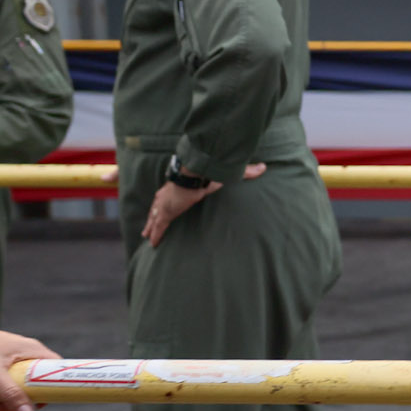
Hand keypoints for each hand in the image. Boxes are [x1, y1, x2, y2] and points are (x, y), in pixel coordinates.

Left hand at [0, 318, 56, 410]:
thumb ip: (10, 393)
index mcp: (32, 352)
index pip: (56, 374)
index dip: (49, 392)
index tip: (32, 407)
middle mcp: (26, 357)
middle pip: (32, 388)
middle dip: (12, 404)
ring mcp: (12, 363)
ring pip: (15, 391)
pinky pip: (2, 388)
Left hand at [142, 162, 265, 246]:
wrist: (194, 174)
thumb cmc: (206, 173)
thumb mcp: (224, 176)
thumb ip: (244, 172)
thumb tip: (263, 167)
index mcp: (180, 186)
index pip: (171, 194)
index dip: (167, 200)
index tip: (167, 203)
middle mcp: (169, 195)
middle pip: (158, 207)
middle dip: (154, 215)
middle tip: (149, 223)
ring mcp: (166, 204)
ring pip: (155, 218)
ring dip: (151, 226)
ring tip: (146, 235)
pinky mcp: (166, 212)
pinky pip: (159, 227)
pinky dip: (156, 235)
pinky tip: (153, 243)